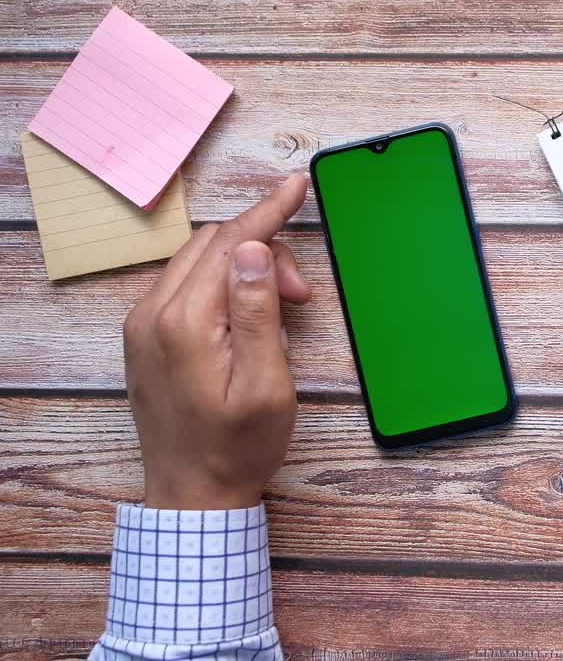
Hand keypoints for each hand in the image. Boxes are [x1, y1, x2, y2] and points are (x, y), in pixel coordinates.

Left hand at [123, 174, 311, 509]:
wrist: (194, 495)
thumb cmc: (239, 447)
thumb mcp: (267, 383)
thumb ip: (258, 311)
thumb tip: (253, 249)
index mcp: (184, 322)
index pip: (230, 244)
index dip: (269, 210)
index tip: (297, 184)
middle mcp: (152, 314)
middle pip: (213, 245)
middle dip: (264, 249)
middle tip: (302, 294)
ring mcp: (143, 325)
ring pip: (198, 261)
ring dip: (244, 265)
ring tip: (283, 306)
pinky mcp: (145, 338)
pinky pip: (185, 284)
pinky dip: (222, 281)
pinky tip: (248, 312)